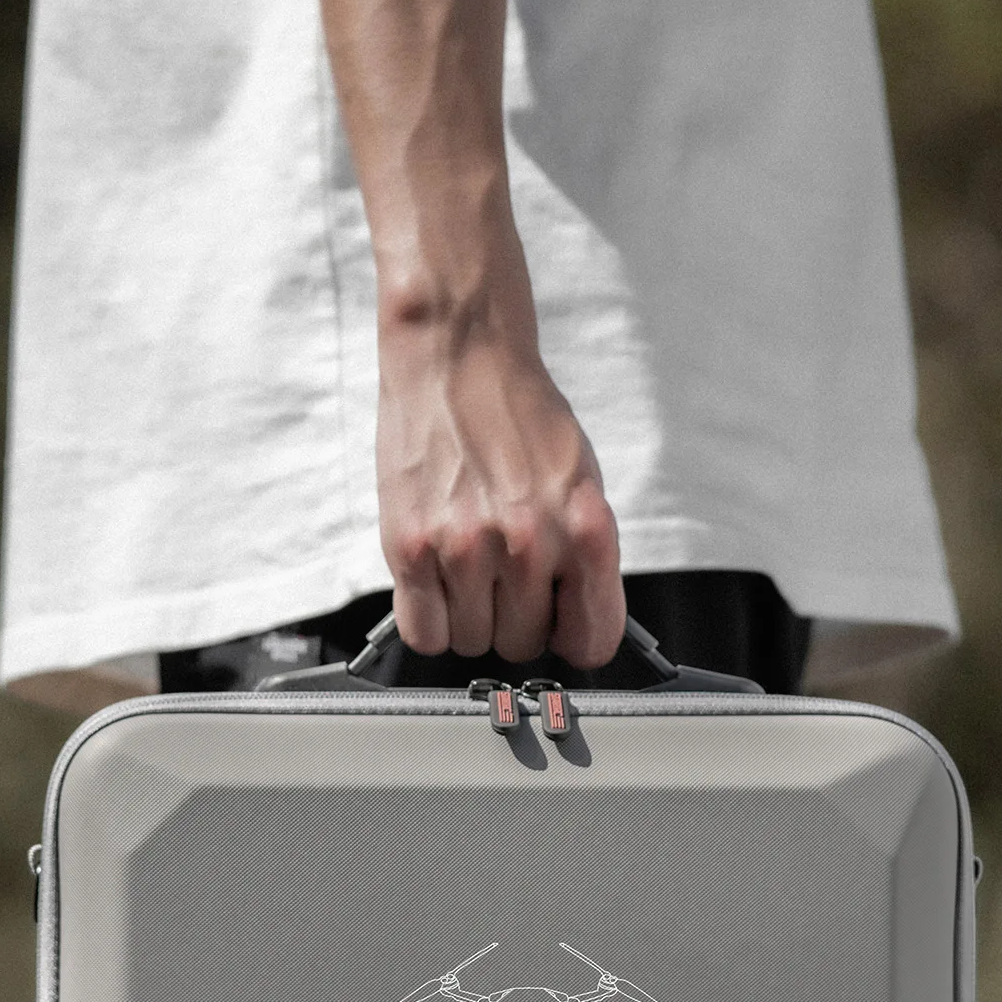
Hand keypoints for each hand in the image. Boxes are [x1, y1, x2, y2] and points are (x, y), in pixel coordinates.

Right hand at [376, 314, 625, 668]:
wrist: (457, 356)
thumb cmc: (518, 415)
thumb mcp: (580, 480)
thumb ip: (586, 555)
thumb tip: (578, 623)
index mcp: (584, 526)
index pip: (592, 639)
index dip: (575, 638)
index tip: (563, 629)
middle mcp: (528, 541)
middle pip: (524, 645)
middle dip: (515, 619)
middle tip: (503, 575)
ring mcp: (465, 547)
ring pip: (473, 643)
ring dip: (469, 617)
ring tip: (467, 566)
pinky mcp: (409, 547)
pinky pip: (423, 633)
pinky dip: (430, 619)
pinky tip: (436, 580)